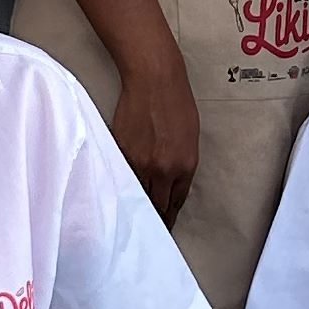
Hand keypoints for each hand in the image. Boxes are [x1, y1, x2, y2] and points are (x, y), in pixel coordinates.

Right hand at [109, 53, 202, 221]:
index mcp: (185, 166)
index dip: (169, 216)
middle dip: (154, 217)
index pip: (175, 202)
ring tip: (132, 215)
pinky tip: (118, 192)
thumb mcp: (190, 139)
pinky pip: (121, 177)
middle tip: (149, 228)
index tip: (165, 225)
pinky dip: (120, 185)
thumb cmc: (175, 103)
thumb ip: (181, 164)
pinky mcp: (121, 153)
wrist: (154, 81)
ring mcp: (140, 162)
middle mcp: (163, 169)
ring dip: (136, 204)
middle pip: (156, 205)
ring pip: (136, 195)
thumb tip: (170, 183)